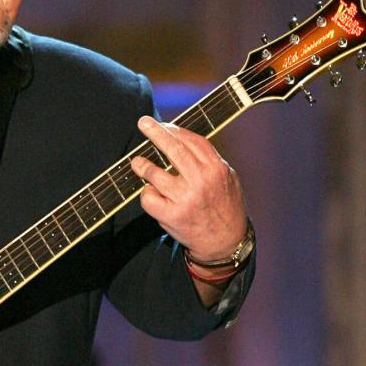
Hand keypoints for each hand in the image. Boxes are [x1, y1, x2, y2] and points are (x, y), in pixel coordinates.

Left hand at [130, 115, 247, 260]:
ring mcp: (185, 199)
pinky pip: (148, 197)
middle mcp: (201, 181)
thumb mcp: (228, 179)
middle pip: (173, 150)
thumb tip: (183, 139)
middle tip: (143, 123)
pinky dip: (147, 194)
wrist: (225, 242)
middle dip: (155, 133)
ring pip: (154, 174)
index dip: (175, 130)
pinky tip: (151, 193)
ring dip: (142, 166)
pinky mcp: (171, 215)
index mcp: (216, 169)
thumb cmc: (225, 206)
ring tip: (137, 163)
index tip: (163, 124)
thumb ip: (209, 160)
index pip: (192, 141)